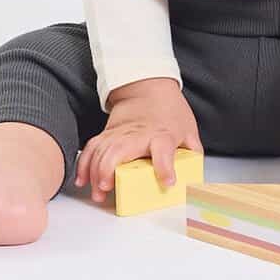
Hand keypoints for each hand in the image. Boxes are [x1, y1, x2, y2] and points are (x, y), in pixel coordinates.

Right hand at [74, 78, 203, 199]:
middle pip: (120, 149)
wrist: (150, 87)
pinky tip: (83, 179)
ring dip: (95, 171)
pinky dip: (84, 163)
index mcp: (163, 135)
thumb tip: (196, 177)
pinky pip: (92, 147)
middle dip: (109, 169)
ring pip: (102, 149)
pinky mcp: (108, 133)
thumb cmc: (170, 111)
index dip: (166, 166)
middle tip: (107, 188)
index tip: (168, 182)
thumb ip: (192, 154)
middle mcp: (139, 133)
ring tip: (97, 191)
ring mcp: (121, 132)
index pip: (165, 149)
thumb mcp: (188, 130)